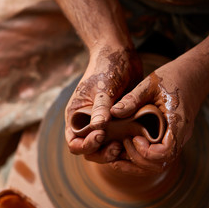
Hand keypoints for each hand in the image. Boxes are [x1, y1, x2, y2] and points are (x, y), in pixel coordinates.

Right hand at [65, 46, 141, 160]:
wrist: (121, 54)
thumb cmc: (107, 66)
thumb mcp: (103, 86)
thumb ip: (101, 107)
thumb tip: (98, 128)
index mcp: (76, 115)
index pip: (74, 142)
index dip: (85, 145)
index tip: (100, 136)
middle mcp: (88, 122)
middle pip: (89, 150)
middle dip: (101, 153)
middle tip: (117, 147)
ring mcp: (103, 124)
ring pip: (104, 148)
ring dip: (113, 152)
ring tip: (125, 145)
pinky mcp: (118, 123)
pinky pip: (118, 140)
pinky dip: (124, 144)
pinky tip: (135, 142)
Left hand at [109, 62, 200, 173]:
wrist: (194, 75)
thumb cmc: (172, 77)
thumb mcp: (150, 84)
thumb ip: (132, 99)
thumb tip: (113, 113)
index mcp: (177, 123)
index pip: (166, 152)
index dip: (146, 152)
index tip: (133, 137)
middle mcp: (180, 135)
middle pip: (161, 163)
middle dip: (137, 159)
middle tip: (122, 142)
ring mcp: (177, 138)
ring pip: (159, 163)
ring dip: (138, 162)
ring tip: (120, 148)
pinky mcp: (171, 137)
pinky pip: (158, 156)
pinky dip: (142, 157)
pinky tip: (126, 148)